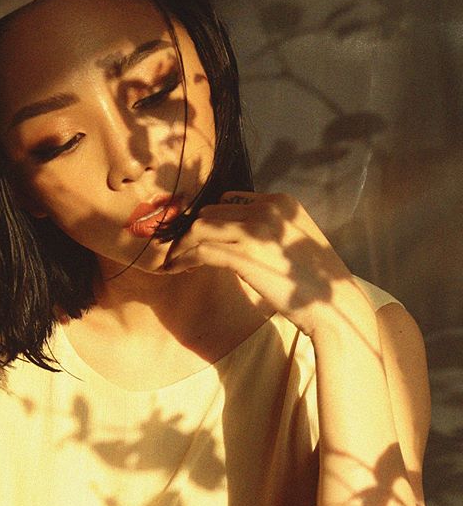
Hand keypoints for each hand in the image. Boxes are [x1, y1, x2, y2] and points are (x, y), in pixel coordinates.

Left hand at [163, 192, 355, 335]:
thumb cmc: (316, 280)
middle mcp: (267, 209)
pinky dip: (182, 259)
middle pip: (210, 213)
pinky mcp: (244, 256)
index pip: (228, 202)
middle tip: (178, 251)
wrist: (333, 304)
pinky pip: (200, 251)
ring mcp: (255, 231)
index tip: (197, 238)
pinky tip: (174, 269)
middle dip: (191, 232)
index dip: (210, 221)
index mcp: (281, 202)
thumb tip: (239, 235)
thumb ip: (271, 230)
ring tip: (173, 261)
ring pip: (199, 228)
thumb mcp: (296, 240)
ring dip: (181, 246)